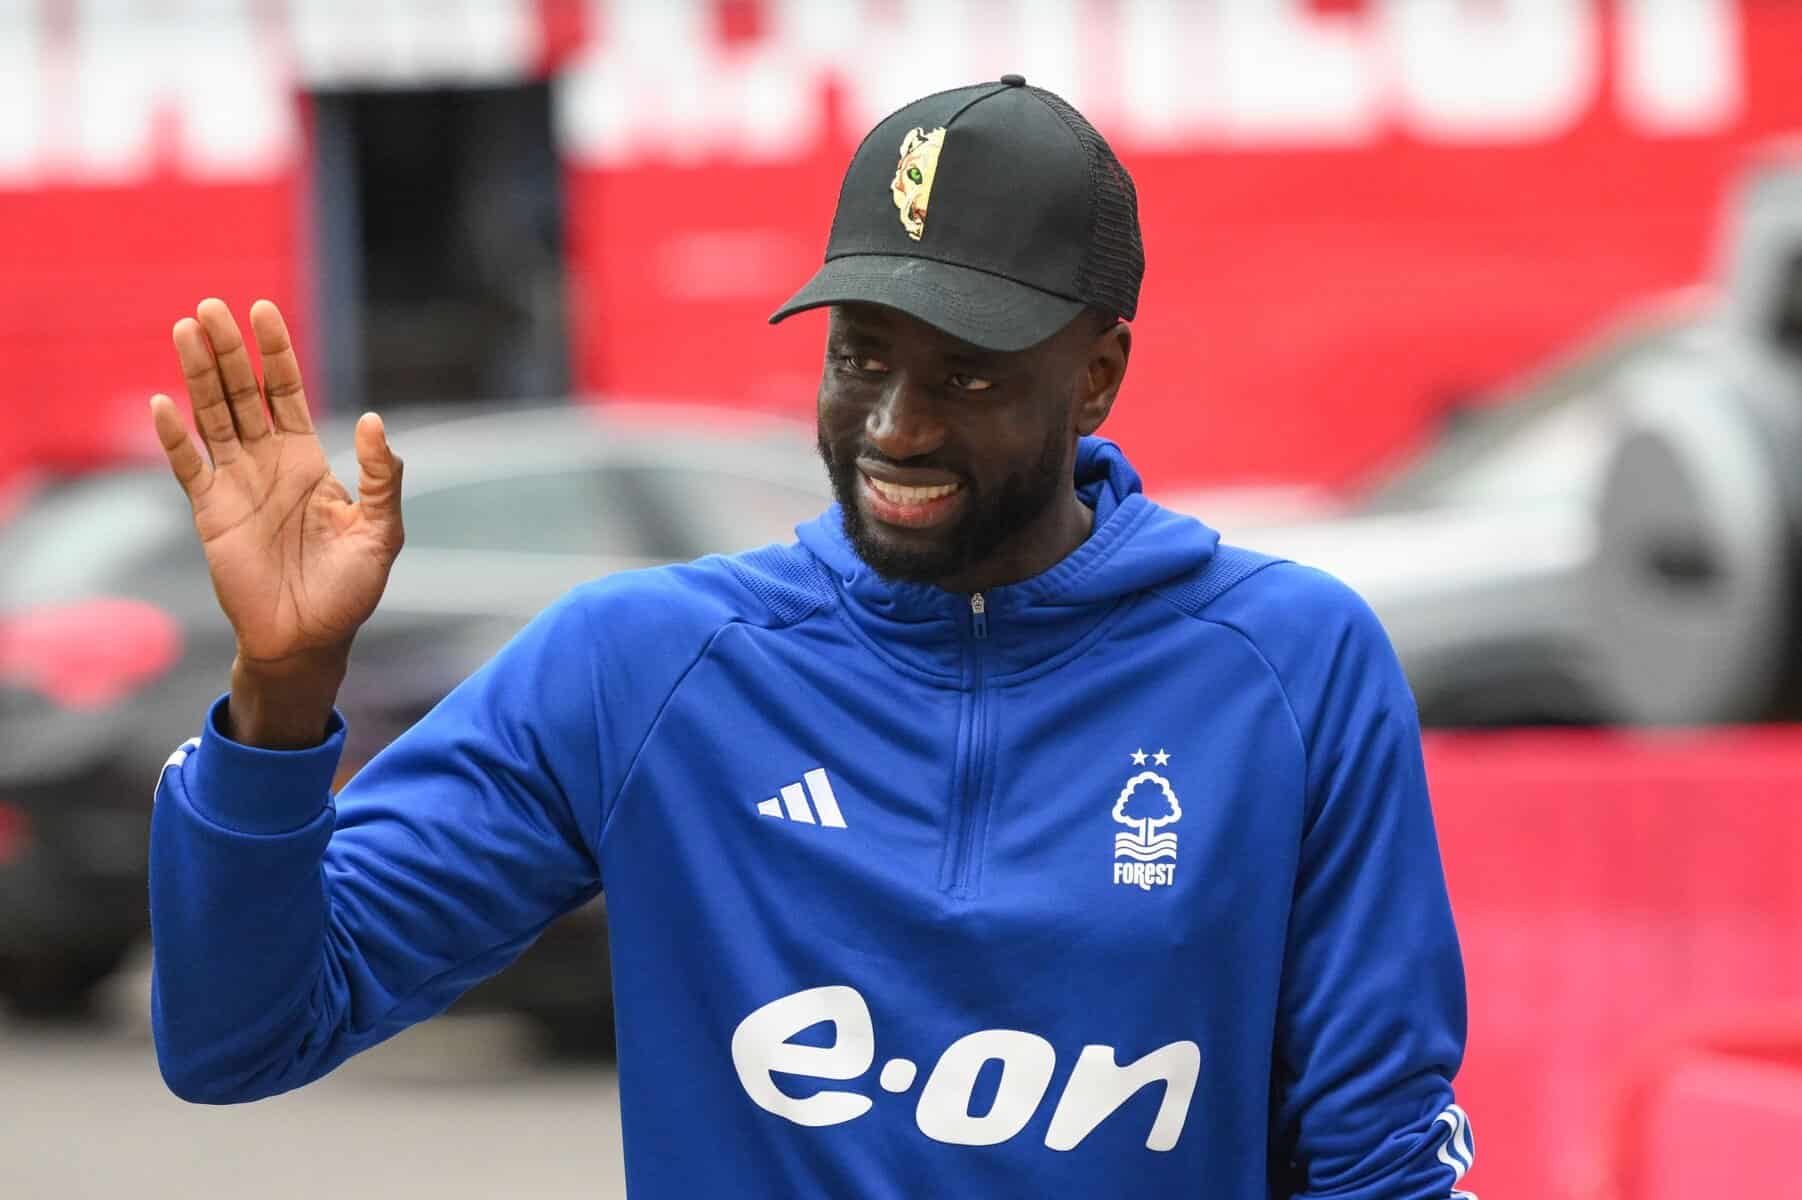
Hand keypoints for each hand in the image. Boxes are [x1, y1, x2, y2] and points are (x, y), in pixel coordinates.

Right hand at [150, 298, 403, 671]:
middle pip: (241, 393)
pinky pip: (188, 467)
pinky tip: (164, 404)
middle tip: (211, 306)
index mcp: (308, 460)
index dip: (275, 353)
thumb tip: (373, 420)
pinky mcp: (210, 514)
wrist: (310, 640)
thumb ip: (381, 478)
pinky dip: (175, 437)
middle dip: (228, 351)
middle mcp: (267, 463)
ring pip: (211, 417)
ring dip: (197, 375)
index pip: (285, 392)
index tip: (263, 310)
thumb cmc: (350, 590)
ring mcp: (235, 485)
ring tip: (185, 330)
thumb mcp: (381, 532)